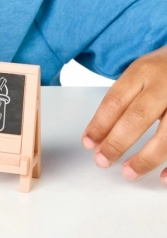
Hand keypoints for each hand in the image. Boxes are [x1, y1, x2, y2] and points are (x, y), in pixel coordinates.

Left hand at [81, 45, 166, 184]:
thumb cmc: (164, 68)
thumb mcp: (143, 70)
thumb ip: (127, 95)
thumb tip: (102, 131)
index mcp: (143, 71)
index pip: (116, 99)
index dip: (100, 123)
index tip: (88, 142)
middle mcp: (164, 85)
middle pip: (138, 117)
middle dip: (117, 142)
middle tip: (102, 160)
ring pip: (166, 135)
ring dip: (146, 158)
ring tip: (129, 173)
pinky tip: (164, 178)